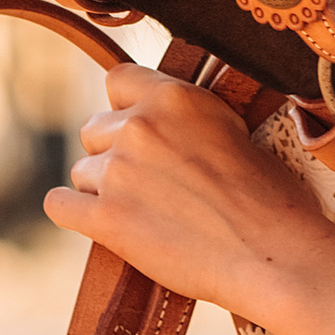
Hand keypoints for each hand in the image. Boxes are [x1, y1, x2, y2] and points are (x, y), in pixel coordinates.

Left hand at [50, 65, 334, 334]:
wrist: (274, 254)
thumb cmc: (269, 198)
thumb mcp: (231, 129)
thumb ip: (186, 119)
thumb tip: (160, 121)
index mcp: (174, 97)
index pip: (118, 80)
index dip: (128, 107)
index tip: (142, 130)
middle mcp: (140, 125)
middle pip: (94, 129)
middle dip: (115, 153)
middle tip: (150, 183)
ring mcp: (119, 171)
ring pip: (83, 171)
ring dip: (104, 189)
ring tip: (145, 213)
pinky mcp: (106, 217)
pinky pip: (60, 205)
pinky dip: (76, 213)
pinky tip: (99, 223)